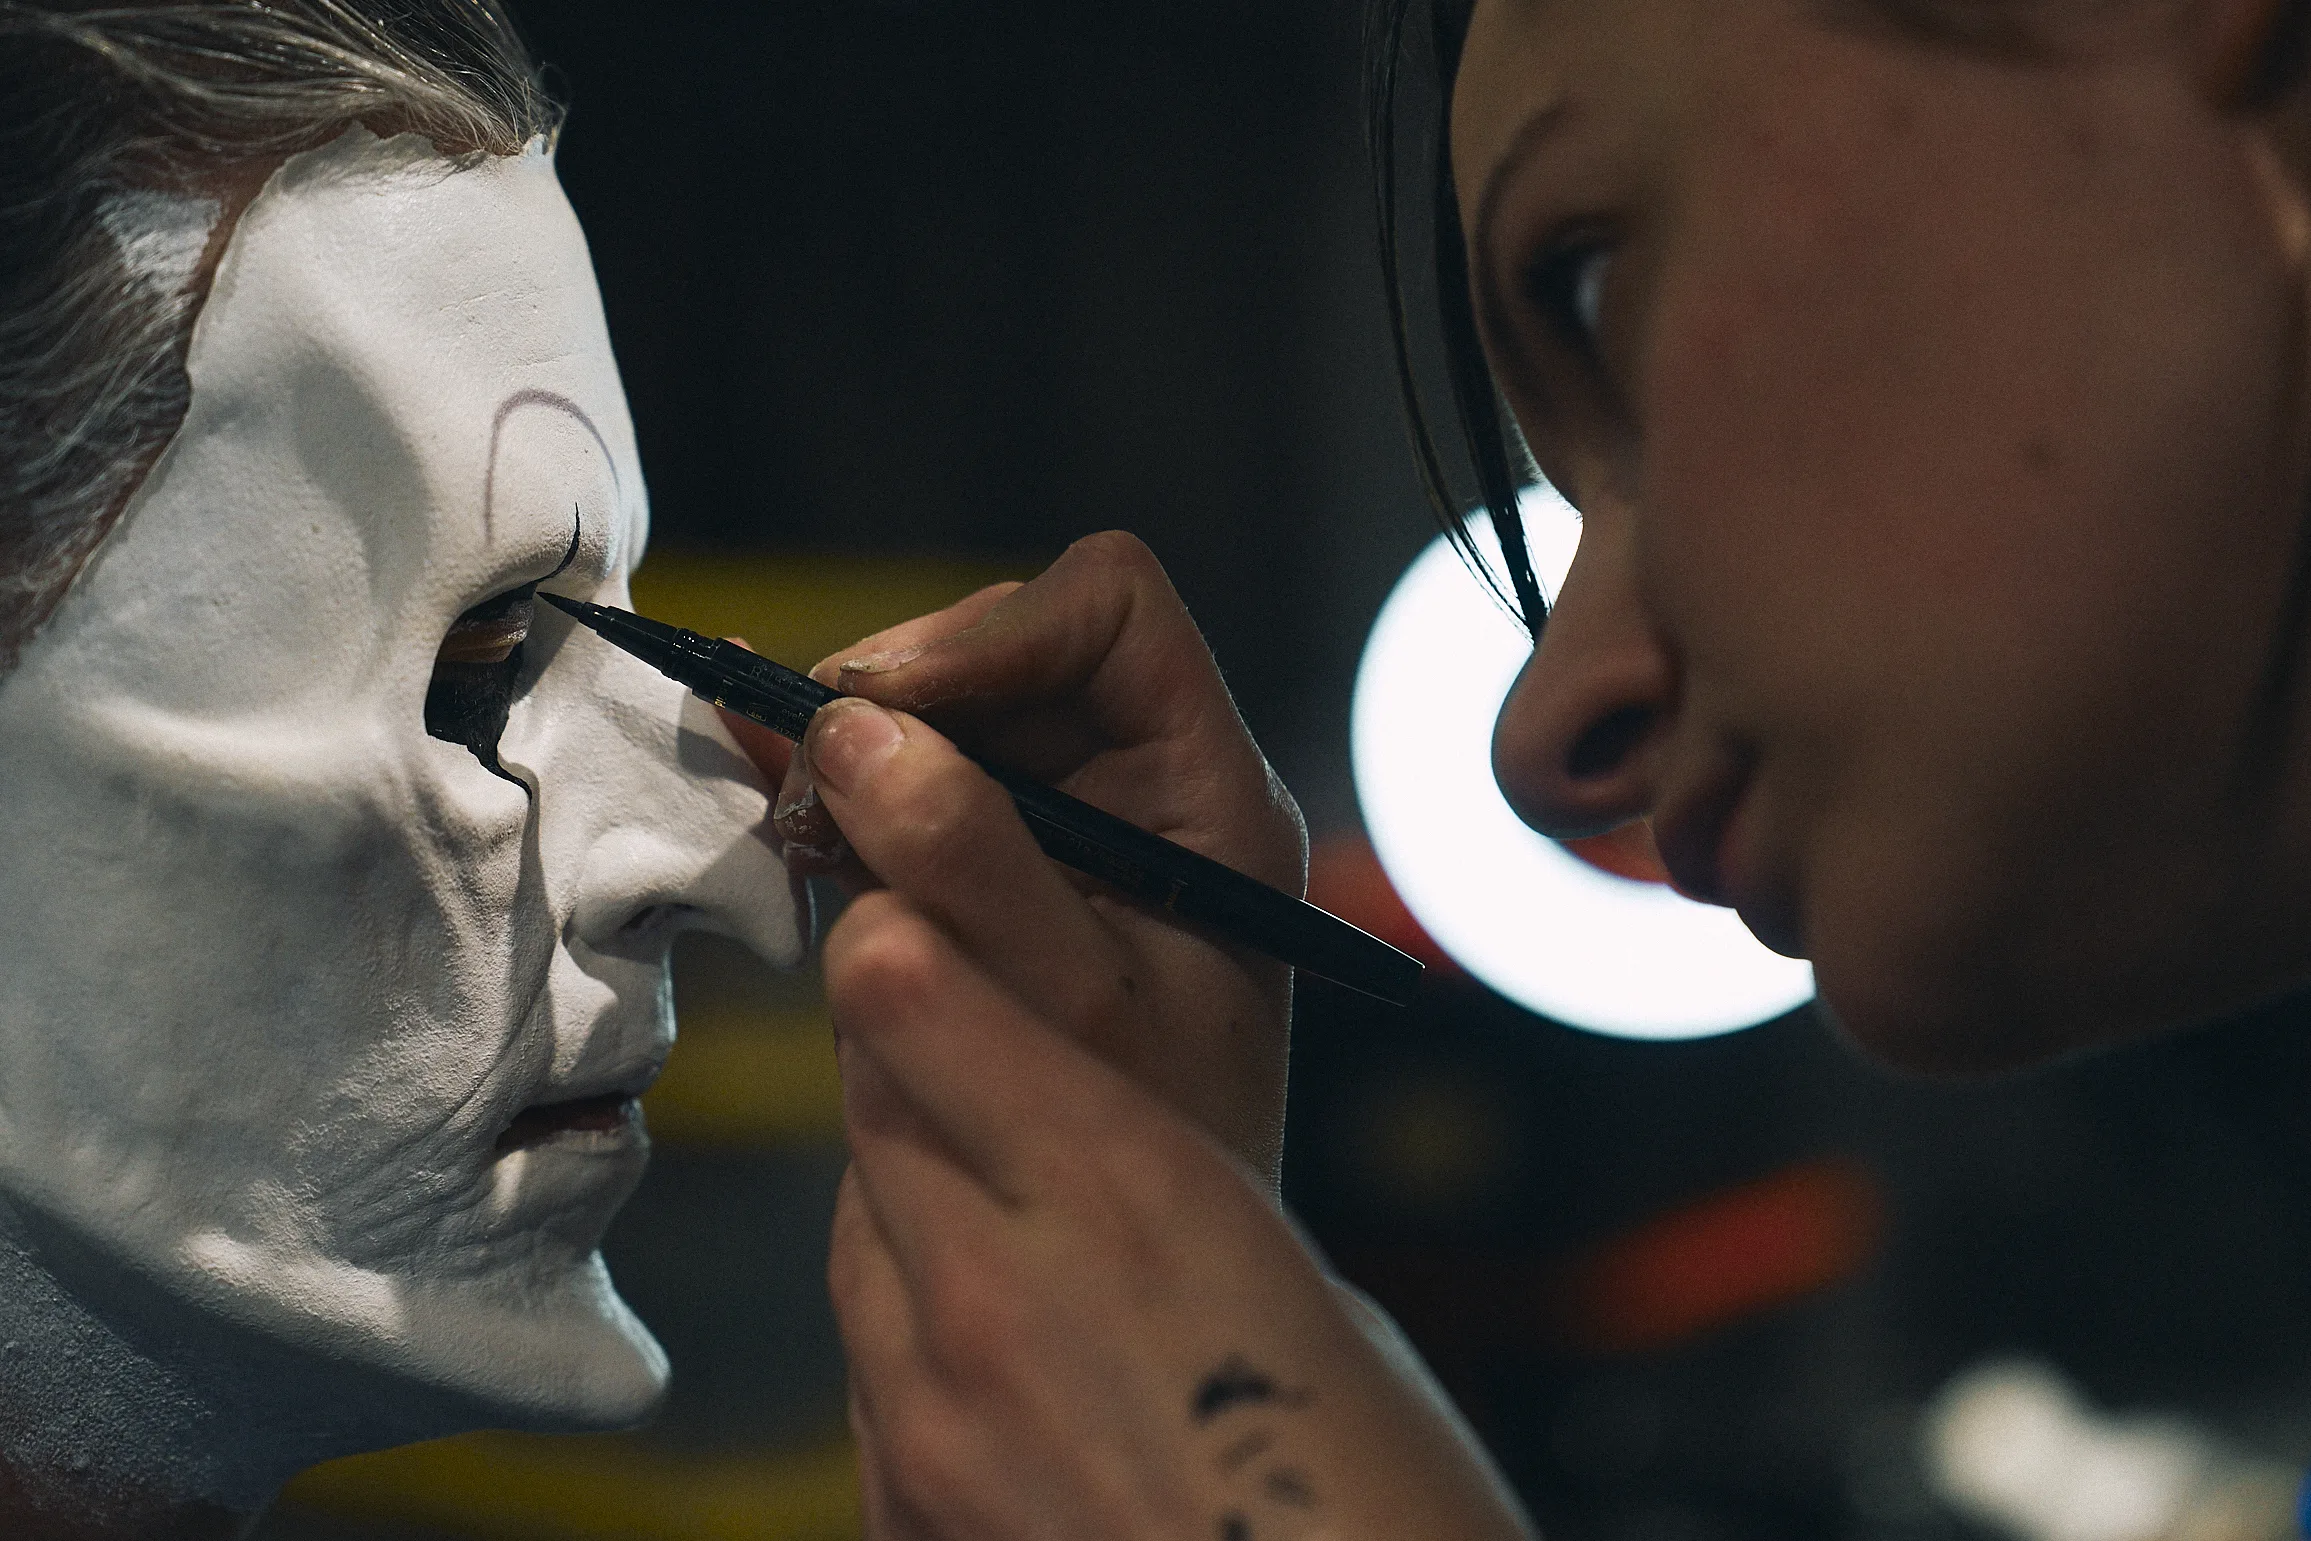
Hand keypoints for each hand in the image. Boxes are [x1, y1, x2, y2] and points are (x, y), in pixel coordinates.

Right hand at [750, 530, 1302, 1178]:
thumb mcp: (1074, 1011)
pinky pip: (893, 788)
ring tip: (795, 829)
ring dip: (848, 752)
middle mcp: (1135, 781)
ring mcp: (1051, 821)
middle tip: (810, 783)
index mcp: (1206, 791)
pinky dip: (829, 799)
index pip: (1113, 611)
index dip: (995, 628)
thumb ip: (974, 868)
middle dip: (895, 696)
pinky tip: (781, 829)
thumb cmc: (1151, 1149)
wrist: (1129, 1262)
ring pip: (931, 714)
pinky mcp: (978, 867)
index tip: (889, 706)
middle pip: (1001, 648)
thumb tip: (855, 734)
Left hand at [826, 897, 1531, 1539]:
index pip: (904, 993)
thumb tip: (1071, 1132)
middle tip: (968, 1062)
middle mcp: (992, 1289)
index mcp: (1121, 1188)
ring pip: (855, 1231)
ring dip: (908, 1202)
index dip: (901, 942)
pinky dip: (915, 1341)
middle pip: (867, 1099)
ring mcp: (928, 1414)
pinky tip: (1003, 1364)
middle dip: (905, 1060)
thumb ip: (1153, 1180)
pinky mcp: (901, 1509)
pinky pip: (868, 1371)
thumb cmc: (1377, 1478)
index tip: (912, 922)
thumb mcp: (1292, 1274)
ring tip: (1015, 1237)